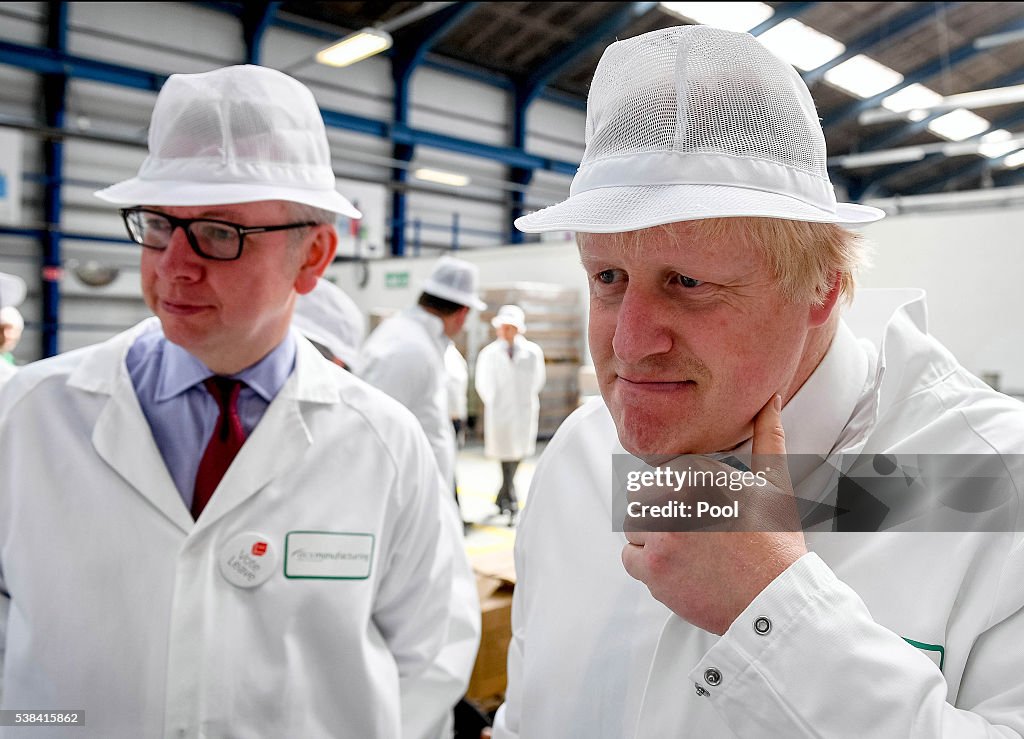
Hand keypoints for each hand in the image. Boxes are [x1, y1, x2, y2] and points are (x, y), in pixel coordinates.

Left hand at [620, 394, 806, 634]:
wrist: (777, 600)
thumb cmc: (776, 542)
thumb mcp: (774, 483)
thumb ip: (768, 437)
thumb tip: (771, 400)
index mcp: (700, 473)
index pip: (663, 472)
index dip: (679, 493)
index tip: (699, 512)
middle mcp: (676, 499)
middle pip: (643, 497)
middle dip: (663, 514)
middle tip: (695, 536)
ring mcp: (662, 534)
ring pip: (633, 527)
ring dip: (652, 539)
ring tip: (687, 553)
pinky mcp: (653, 569)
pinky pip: (629, 559)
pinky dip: (647, 566)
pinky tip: (677, 570)